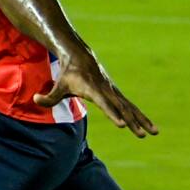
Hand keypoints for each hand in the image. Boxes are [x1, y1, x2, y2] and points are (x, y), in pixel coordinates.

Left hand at [34, 57, 157, 137]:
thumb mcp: (57, 85)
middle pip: (122, 108)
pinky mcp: (116, 93)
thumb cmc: (67, 72)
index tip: (122, 125)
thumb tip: (35, 99)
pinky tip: (149, 126)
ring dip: (142, 120)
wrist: (79, 55)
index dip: (113, 114)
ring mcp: (113, 91)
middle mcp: (106, 90)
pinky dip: (140, 115)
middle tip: (142, 135)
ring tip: (154, 133)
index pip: (105, 104)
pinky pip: (130, 106)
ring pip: (130, 108)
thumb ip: (49, 97)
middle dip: (133, 122)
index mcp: (93, 89)